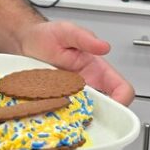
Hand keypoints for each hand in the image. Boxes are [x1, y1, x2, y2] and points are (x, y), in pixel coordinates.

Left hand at [18, 21, 134, 105]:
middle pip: (106, 108)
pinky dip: (62, 116)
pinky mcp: (59, 100)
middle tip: (83, 112)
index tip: (113, 106)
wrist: (26, 41)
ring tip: (64, 110)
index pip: (122, 89)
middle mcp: (89, 84)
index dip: (122, 100)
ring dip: (78, 117)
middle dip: (98, 115)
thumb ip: (85, 38)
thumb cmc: (49, 35)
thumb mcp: (67, 31)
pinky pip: (66, 114)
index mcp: (98, 70)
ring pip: (86, 114)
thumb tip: (104, 46)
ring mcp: (74, 94)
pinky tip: (51, 110)